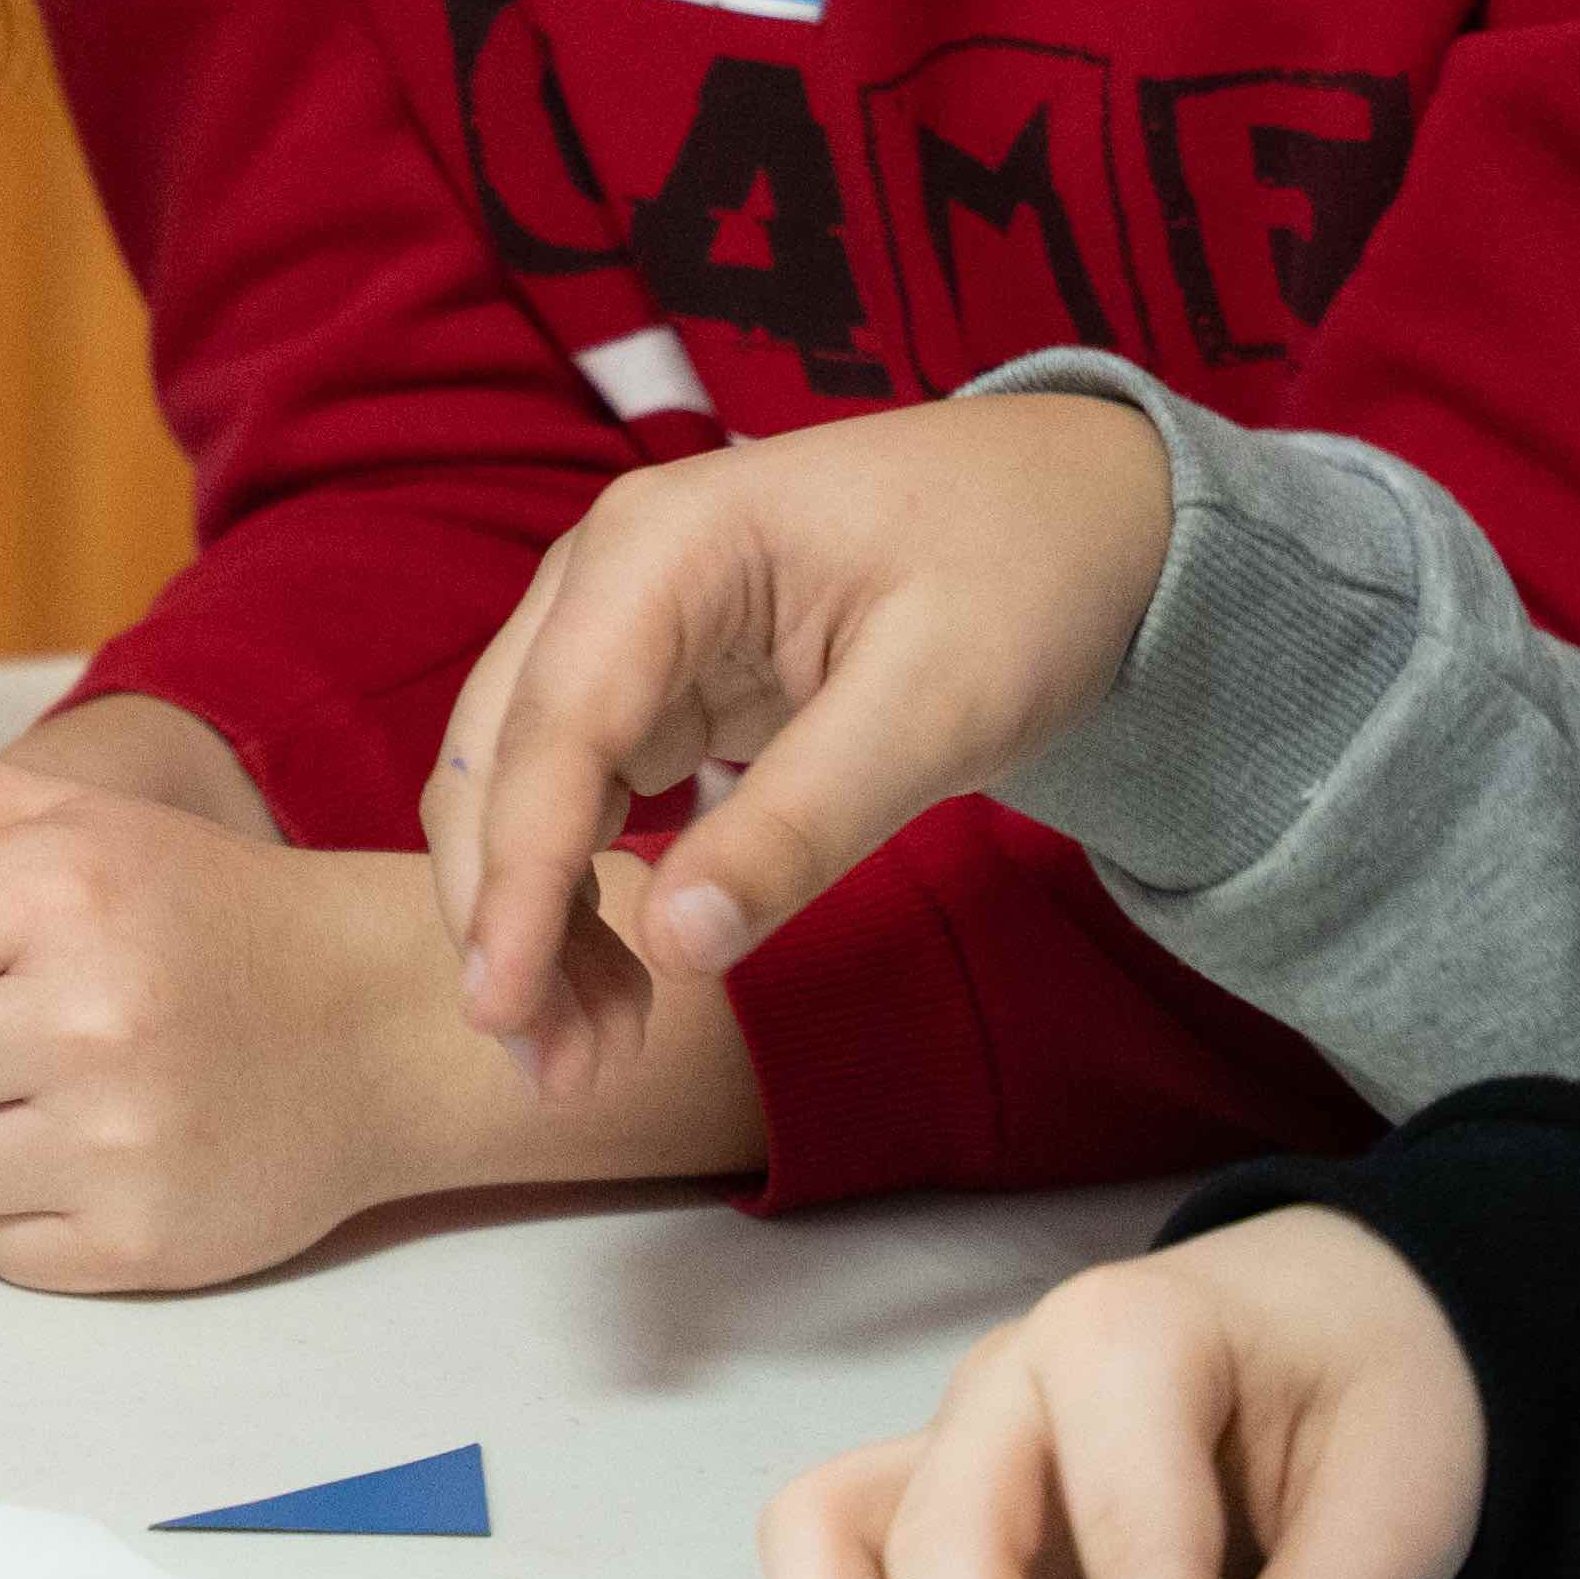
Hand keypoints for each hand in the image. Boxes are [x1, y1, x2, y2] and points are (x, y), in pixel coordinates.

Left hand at [0, 763, 466, 1293]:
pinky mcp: (140, 1248)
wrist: (370, 1024)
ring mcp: (120, 1145)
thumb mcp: (37, 812)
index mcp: (58, 886)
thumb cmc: (178, 903)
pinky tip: (85, 1146)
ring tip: (50, 1075)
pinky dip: (11, 1204)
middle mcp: (90, 1017)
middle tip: (0, 1013)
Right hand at [427, 395, 1178, 1097]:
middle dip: (504, 914)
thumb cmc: (1022, 576)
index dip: (518, 877)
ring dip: (532, 914)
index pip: (553, 729)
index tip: (500, 1008)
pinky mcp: (654, 679)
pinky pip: (578, 790)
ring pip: (519, 782)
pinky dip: (578, 888)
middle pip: (498, 756)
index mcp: (662, 548)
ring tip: (588, 1053)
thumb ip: (803, 822)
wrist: (1081, 508)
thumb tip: (674, 947)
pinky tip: (619, 976)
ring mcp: (622, 626)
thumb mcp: (940, 703)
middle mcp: (608, 576)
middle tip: (553, 1070)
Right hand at [768, 1209, 1483, 1578]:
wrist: (1321, 1311)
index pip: (1128, 1533)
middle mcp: (1003, 1379)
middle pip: (945, 1541)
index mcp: (1126, 1339)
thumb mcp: (1395, 1503)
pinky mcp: (932, 1497)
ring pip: (822, 1535)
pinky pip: (833, 1560)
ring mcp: (951, 1438)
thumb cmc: (1364, 1387)